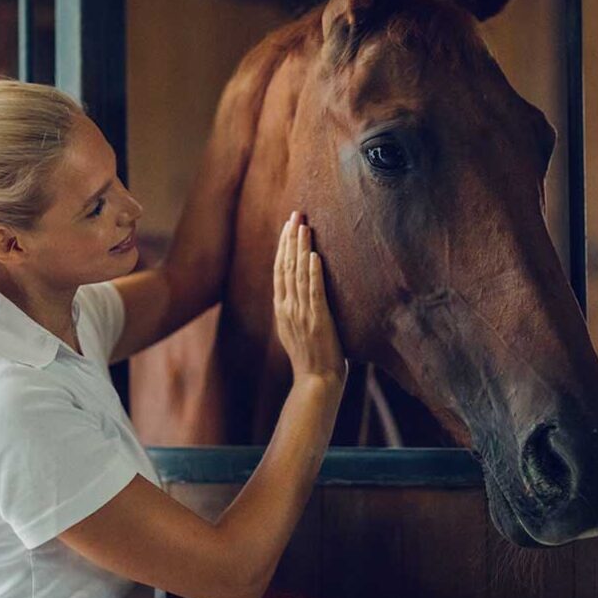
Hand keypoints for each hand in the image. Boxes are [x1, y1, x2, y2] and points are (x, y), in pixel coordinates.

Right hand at [272, 210, 346, 386]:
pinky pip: (314, 292)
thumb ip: (296, 311)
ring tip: (303, 226)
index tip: (288, 225)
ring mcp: (301, 314)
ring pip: (297, 274)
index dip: (283, 246)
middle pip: (286, 266)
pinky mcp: (317, 320)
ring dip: (301, 248)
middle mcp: (288, 308)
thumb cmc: (312, 359)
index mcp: (282, 309)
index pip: (280, 270)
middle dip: (290, 238)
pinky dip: (313, 273)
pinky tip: (314, 256)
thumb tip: (300, 294)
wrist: (315, 383)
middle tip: (295, 214)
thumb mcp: (297, 331)